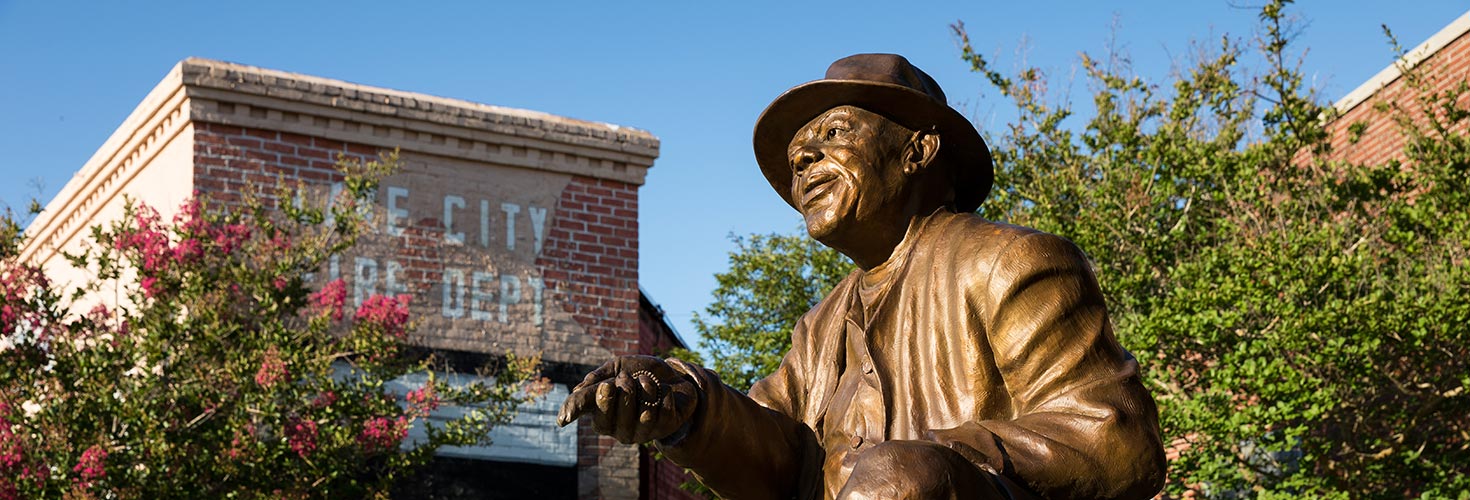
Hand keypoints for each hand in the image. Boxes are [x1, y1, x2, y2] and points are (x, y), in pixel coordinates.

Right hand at [555, 355, 700, 443]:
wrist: (672, 376)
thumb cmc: (640, 373)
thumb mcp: (617, 367)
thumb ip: (598, 377)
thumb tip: (576, 391)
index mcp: (603, 415)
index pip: (594, 416)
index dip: (599, 402)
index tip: (607, 385)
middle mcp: (619, 430)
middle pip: (619, 412)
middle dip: (626, 387)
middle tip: (629, 377)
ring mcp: (641, 433)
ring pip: (644, 412)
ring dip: (648, 388)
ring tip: (648, 382)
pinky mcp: (663, 429)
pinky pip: (664, 410)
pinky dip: (665, 393)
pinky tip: (664, 392)